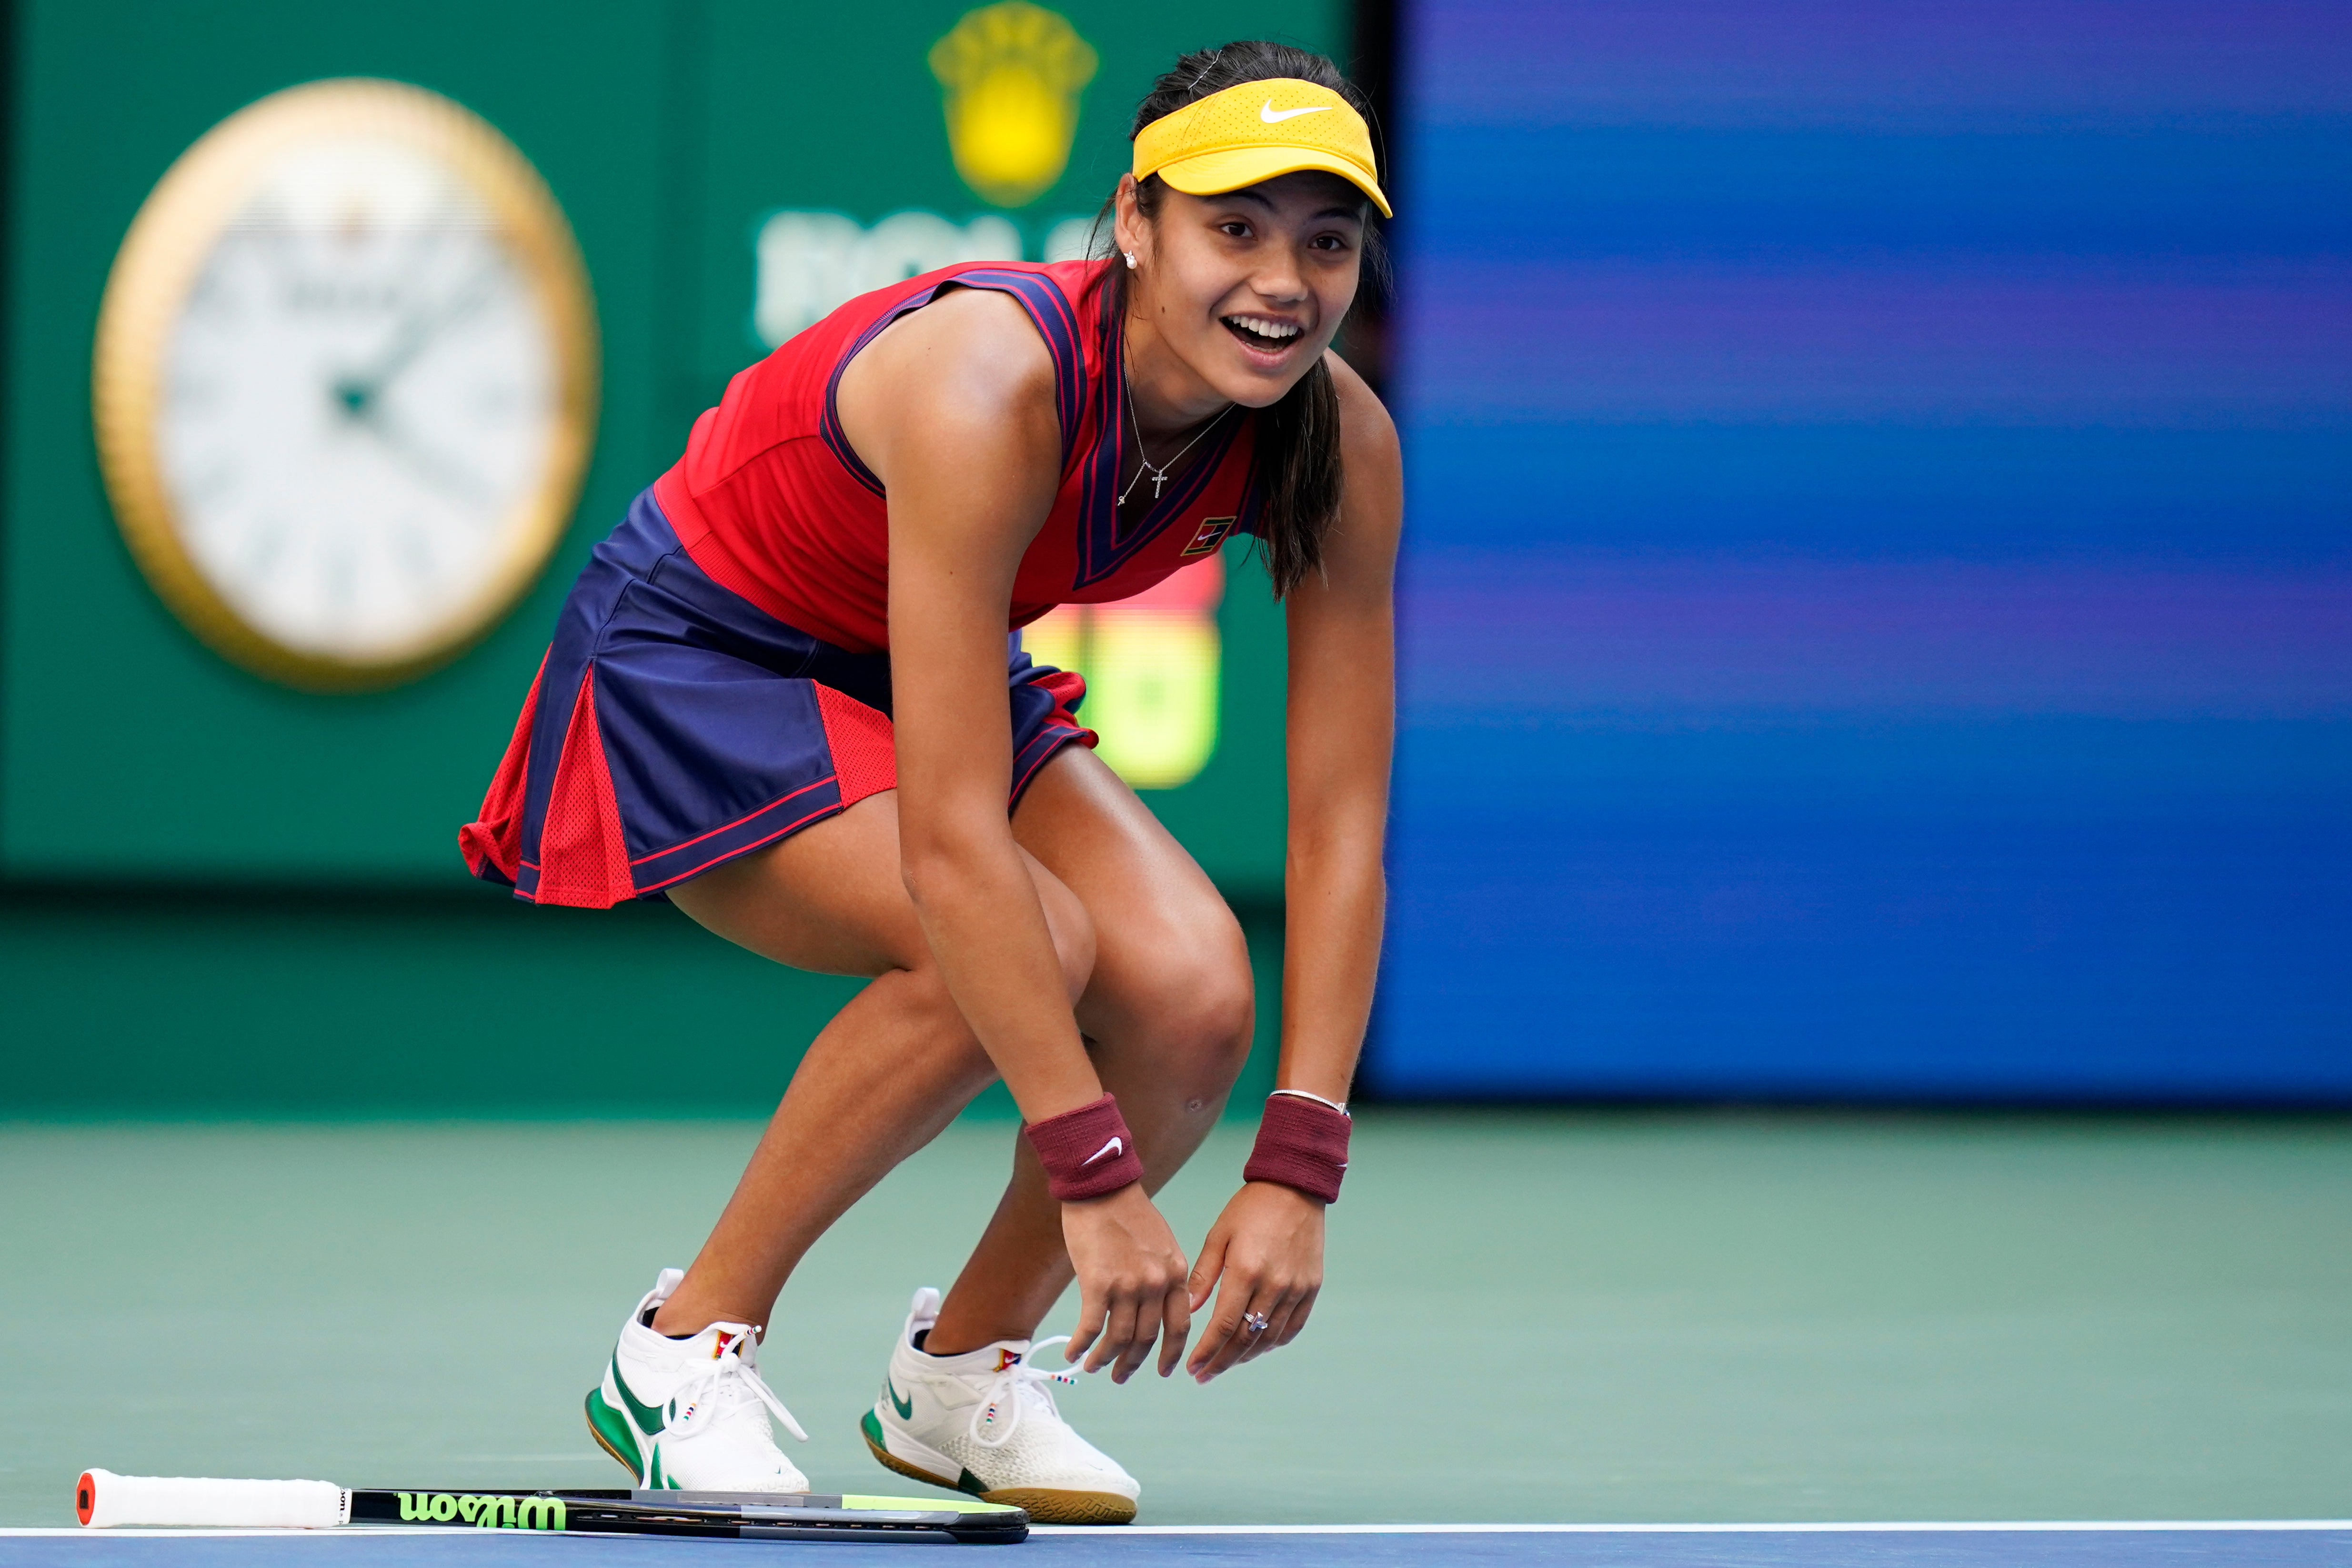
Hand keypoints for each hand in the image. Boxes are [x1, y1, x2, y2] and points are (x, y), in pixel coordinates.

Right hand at [1060, 1184, 1191, 1382]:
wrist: (1101, 1187)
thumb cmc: (1128, 1213)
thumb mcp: (1163, 1244)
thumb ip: (1166, 1276)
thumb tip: (1160, 1310)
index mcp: (1175, 1273)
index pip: (1179, 1326)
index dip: (1171, 1354)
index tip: (1165, 1372)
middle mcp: (1156, 1283)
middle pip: (1146, 1338)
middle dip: (1132, 1364)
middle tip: (1120, 1377)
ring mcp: (1128, 1285)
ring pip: (1118, 1339)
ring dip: (1104, 1359)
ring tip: (1094, 1367)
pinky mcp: (1097, 1283)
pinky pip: (1091, 1328)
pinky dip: (1081, 1346)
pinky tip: (1073, 1354)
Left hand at [1185, 1181, 1325, 1382]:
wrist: (1295, 1188)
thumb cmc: (1249, 1209)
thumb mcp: (1219, 1235)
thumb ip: (1204, 1275)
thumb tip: (1189, 1309)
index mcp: (1246, 1271)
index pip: (1223, 1326)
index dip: (1206, 1351)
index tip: (1192, 1367)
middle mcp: (1274, 1285)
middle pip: (1246, 1339)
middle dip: (1222, 1362)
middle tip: (1204, 1374)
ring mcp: (1296, 1288)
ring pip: (1269, 1338)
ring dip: (1245, 1356)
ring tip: (1226, 1363)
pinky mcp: (1311, 1287)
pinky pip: (1293, 1327)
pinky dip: (1273, 1342)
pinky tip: (1257, 1348)